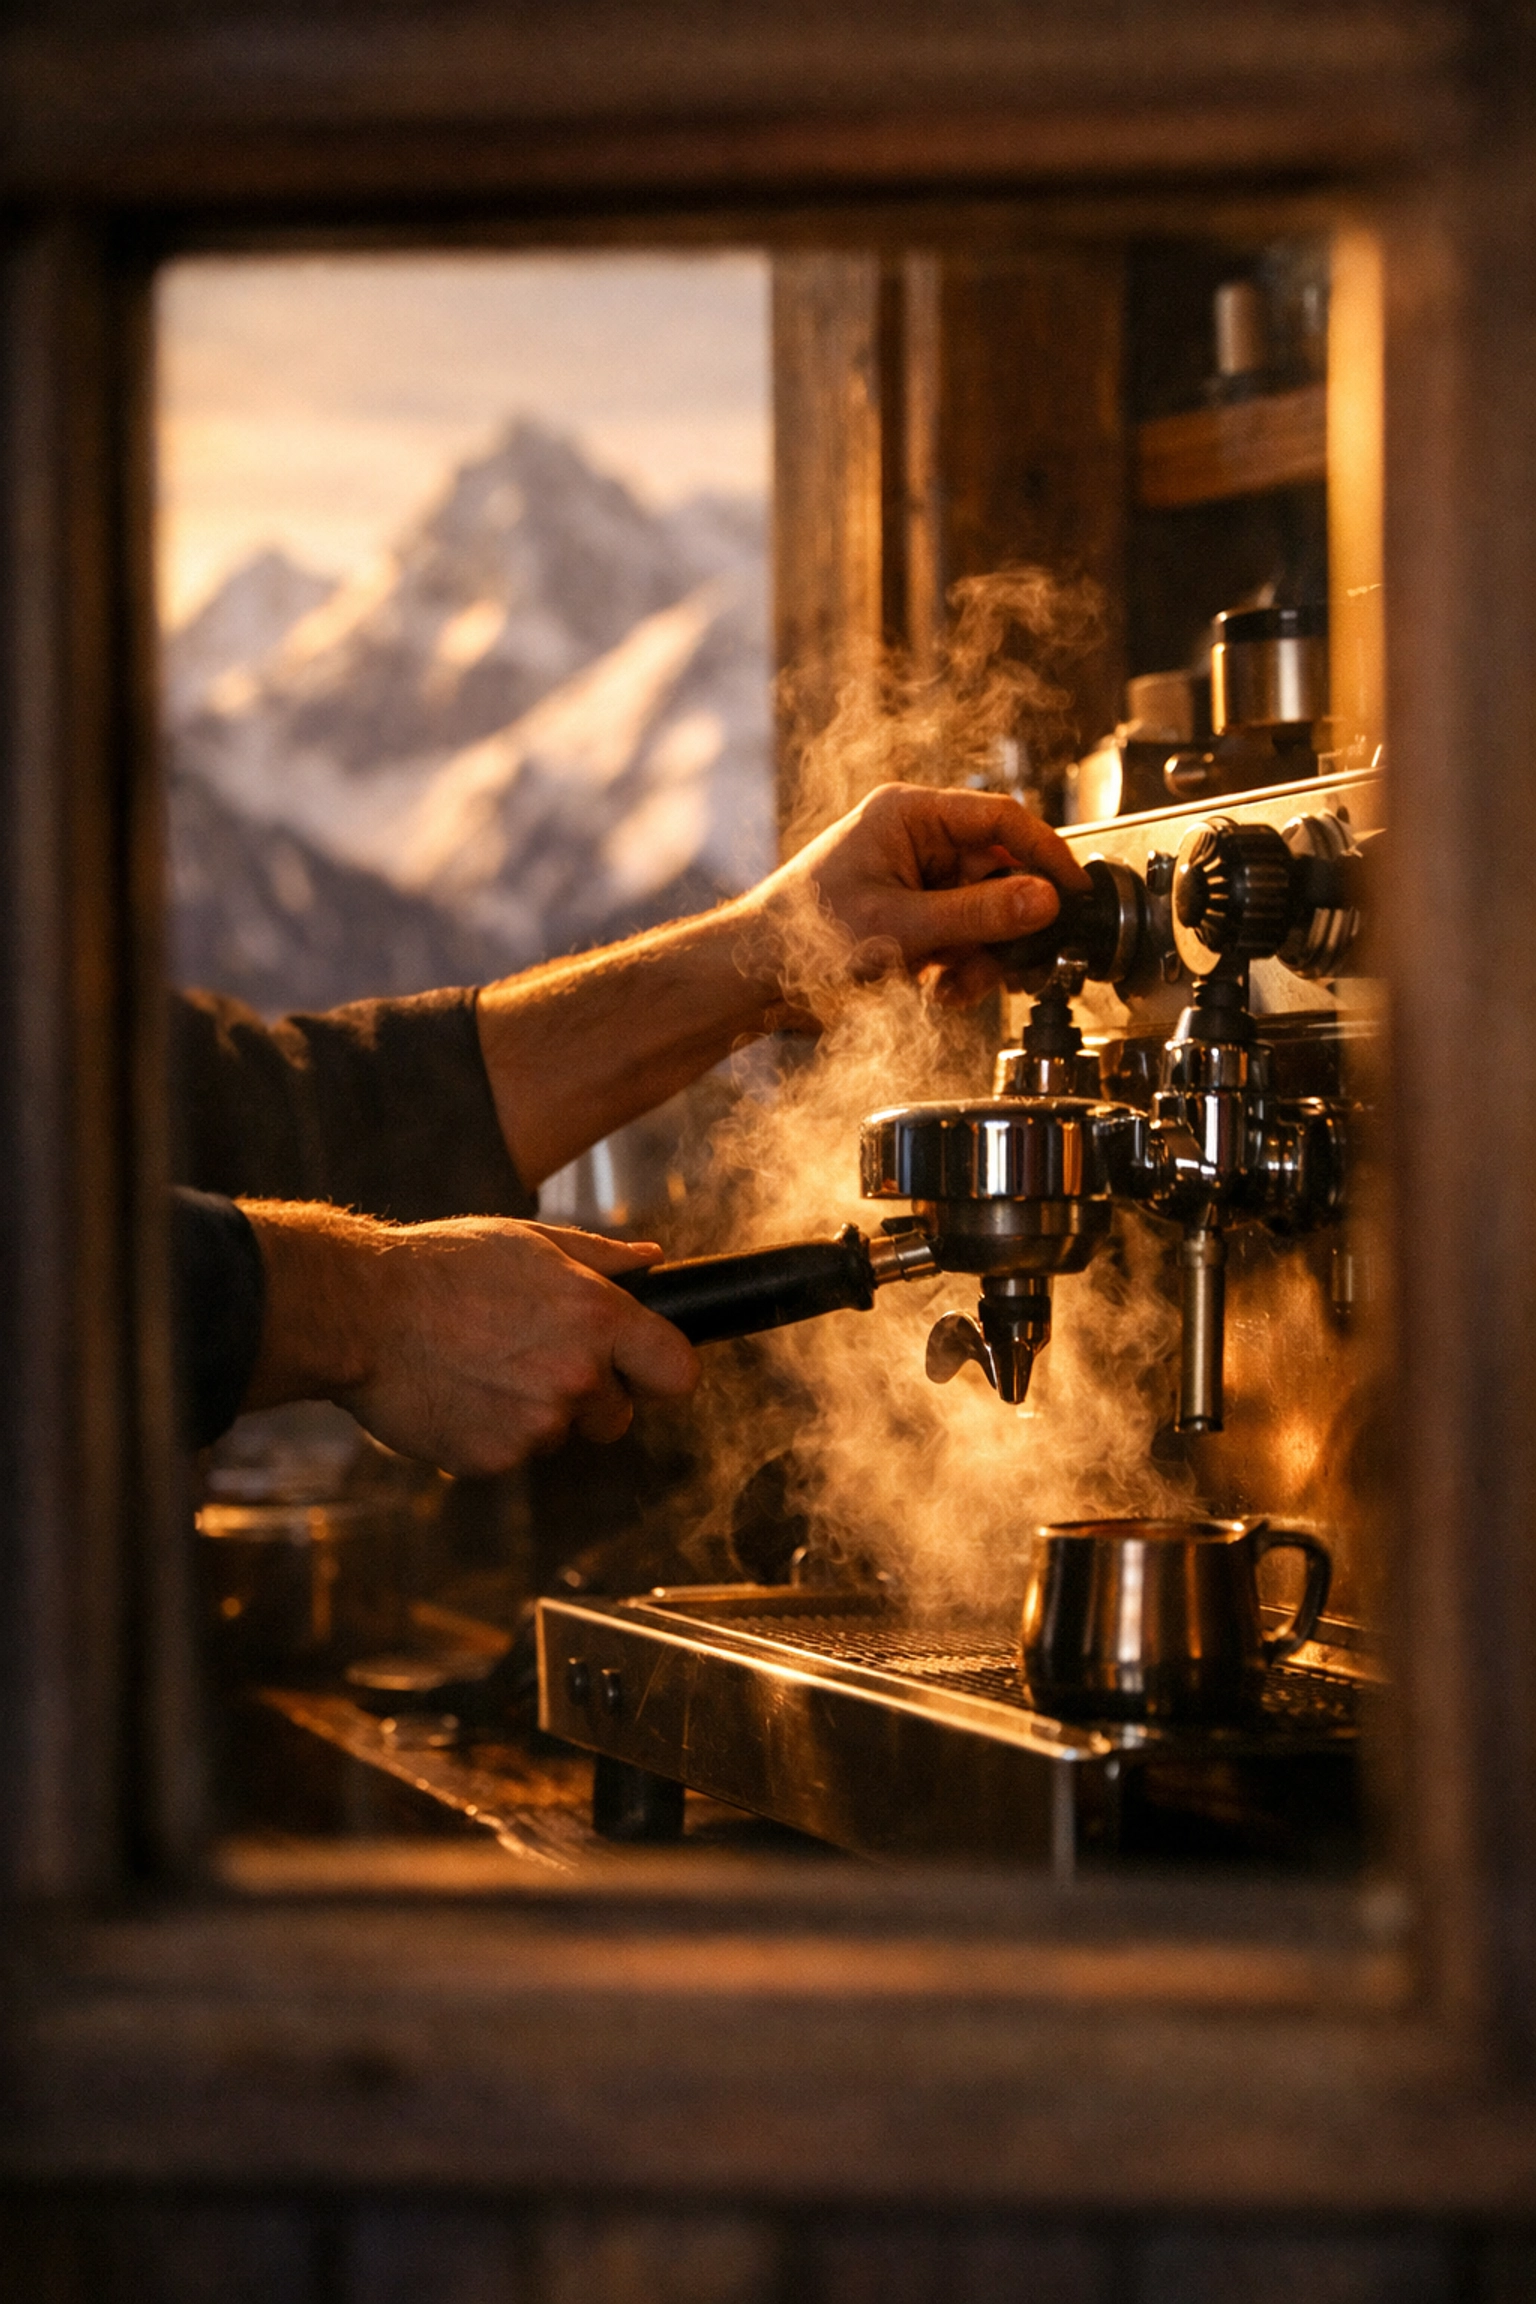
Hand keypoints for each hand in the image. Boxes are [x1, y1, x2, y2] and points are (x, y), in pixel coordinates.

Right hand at [239, 1204, 699, 1474]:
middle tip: (530, 1356)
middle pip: (618, 1415)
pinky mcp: (494, 1460)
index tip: (642, 1368)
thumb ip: (601, 1258)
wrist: (360, 1313)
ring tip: (481, 1364)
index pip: (678, 1373)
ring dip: (534, 1412)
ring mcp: (536, 1425)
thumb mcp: (529, 1240)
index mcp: (598, 1318)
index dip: (660, 1370)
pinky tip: (457, 1391)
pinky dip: (490, 1432)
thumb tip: (652, 1262)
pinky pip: (510, 1454)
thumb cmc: (443, 1266)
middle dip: (588, 1395)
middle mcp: (578, 1377)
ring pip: (558, 1434)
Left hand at [748, 782, 1091, 1006]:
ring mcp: (914, 884)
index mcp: (909, 817)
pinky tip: (936, 990)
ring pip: (984, 916)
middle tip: (1012, 961)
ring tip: (951, 983)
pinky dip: (959, 970)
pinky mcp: (912, 922)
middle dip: (1004, 926)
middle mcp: (915, 843)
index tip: (1073, 892)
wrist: (753, 981)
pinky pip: (961, 940)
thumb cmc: (803, 936)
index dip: (1045, 854)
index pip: (1001, 819)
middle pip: (999, 874)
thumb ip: (979, 915)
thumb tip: (1045, 901)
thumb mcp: (902, 928)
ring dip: (980, 957)